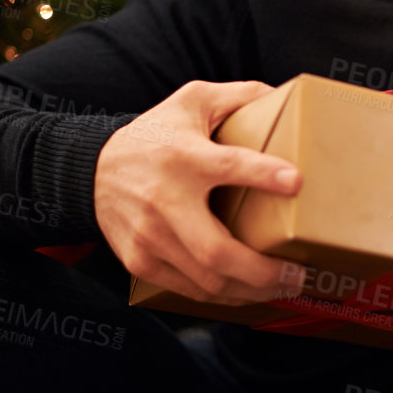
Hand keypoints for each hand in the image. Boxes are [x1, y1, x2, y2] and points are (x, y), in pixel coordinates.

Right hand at [95, 80, 303, 305]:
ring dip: (252, 291)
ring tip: (283, 287)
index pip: (228, 165)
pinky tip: (249, 291)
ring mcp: (150, 236)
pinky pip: (189, 290)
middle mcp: (165, 200)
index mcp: (184, 156)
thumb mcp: (193, 101)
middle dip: (264, 271)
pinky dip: (225, 296)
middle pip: (217, 250)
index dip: (264, 174)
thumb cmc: (156, 135)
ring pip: (207, 280)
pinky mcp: (140, 261)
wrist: (93, 171)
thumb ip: (240, 95)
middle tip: (299, 274)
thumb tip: (286, 95)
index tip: (296, 182)